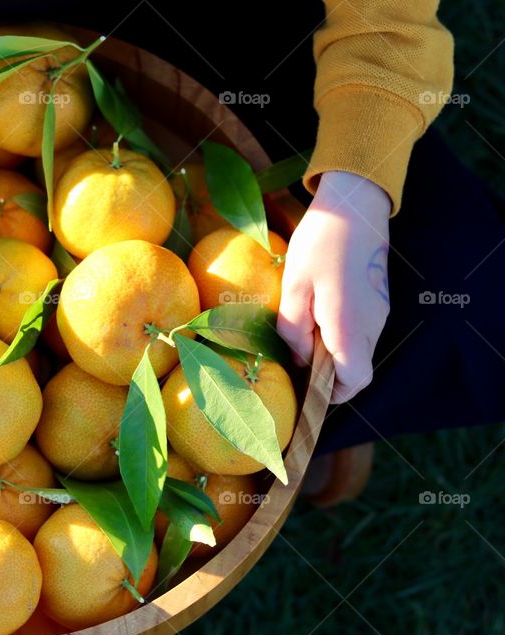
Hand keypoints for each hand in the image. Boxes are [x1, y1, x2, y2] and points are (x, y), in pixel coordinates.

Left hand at [278, 170, 390, 403]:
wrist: (355, 203)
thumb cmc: (319, 243)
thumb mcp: (293, 287)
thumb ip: (293, 329)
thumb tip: (300, 359)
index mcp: (349, 328)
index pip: (353, 381)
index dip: (331, 393)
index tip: (306, 388)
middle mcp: (371, 325)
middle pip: (357, 368)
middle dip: (328, 373)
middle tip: (296, 358)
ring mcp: (379, 311)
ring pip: (358, 349)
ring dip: (332, 351)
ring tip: (301, 332)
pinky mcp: (378, 297)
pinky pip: (360, 329)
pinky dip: (340, 333)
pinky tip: (316, 313)